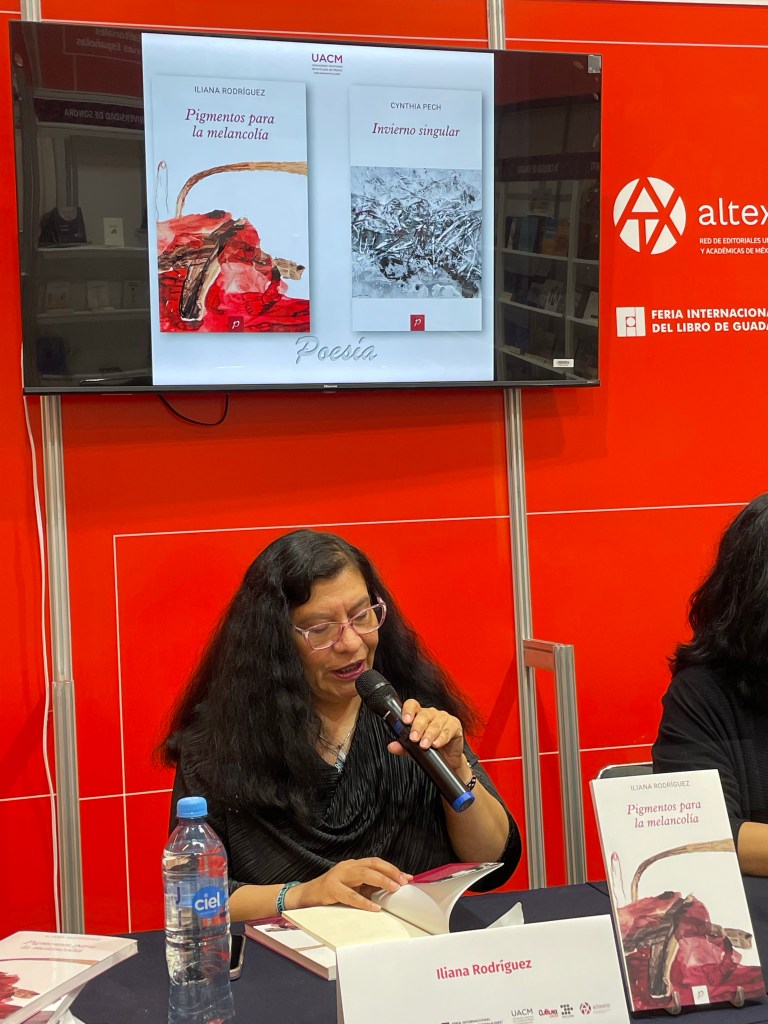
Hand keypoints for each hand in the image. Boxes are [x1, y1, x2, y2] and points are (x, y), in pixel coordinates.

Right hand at [290, 858, 412, 912]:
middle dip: (390, 872)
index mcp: (353, 865)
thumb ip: (368, 886)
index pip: (375, 862)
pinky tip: (374, 907)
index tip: (407, 877)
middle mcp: (347, 866)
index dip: (392, 868)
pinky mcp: (331, 889)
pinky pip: (350, 895)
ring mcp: (338, 876)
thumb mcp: (352, 886)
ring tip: (393, 889)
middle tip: (403, 882)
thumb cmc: (332, 892)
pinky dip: (364, 901)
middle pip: (372, 865)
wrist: (307, 895)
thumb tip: (391, 889)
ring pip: (363, 874)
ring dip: (381, 881)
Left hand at [387, 700, 465, 772]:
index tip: (405, 721)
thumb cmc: (430, 748)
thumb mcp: (414, 748)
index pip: (412, 705)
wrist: (448, 759)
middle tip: (414, 738)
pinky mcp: (454, 725)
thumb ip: (403, 746)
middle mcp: (431, 714)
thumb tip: (392, 746)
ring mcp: (443, 718)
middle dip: (418, 727)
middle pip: (424, 715)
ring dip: (429, 734)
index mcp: (419, 715)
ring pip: (436, 723)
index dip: (408, 710)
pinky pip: (448, 730)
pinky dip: (442, 738)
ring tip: (424, 745)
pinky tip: (436, 744)